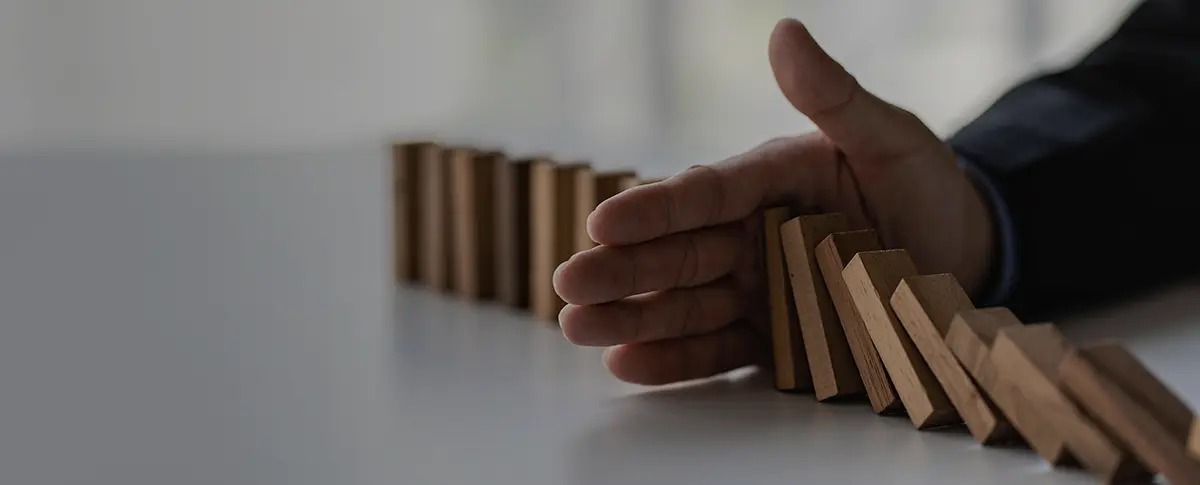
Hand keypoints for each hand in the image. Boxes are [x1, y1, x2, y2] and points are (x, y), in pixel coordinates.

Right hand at [552, 18, 996, 385]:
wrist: (966, 256)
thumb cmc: (926, 187)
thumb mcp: (888, 136)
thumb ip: (834, 96)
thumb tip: (783, 31)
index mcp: (768, 181)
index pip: (702, 194)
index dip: (653, 210)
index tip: (601, 221)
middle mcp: (750, 234)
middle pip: (676, 254)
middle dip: (620, 270)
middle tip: (566, 285)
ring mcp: (757, 288)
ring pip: (683, 304)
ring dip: (630, 317)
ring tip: (577, 329)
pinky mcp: (771, 338)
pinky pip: (717, 349)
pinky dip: (675, 360)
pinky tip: (626, 364)